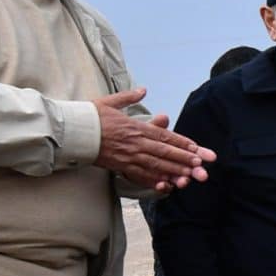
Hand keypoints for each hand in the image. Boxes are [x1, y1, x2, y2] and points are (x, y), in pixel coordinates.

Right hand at [92, 89, 213, 191]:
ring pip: (156, 166)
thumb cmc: (90, 116)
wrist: (71, 132)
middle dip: (186, 159)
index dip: (183, 144)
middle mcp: (135, 143)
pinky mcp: (119, 167)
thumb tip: (143, 90)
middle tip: (203, 166)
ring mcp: (128, 156)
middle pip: (165, 152)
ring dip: (175, 171)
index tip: (198, 149)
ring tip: (191, 177)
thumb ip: (129, 97)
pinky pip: (140, 176)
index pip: (165, 136)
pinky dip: (154, 181)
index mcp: (136, 127)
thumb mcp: (111, 102)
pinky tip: (166, 185)